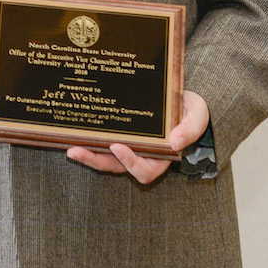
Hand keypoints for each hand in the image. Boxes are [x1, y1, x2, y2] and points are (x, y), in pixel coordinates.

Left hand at [66, 90, 209, 184]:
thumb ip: (190, 129)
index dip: (130, 163)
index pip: (144, 171)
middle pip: (115, 167)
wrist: (178, 97)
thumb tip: (175, 143)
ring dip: (86, 154)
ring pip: (103, 158)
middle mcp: (140, 155)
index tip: (118, 147)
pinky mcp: (116, 135)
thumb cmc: (189, 110)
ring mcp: (126, 146)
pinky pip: (100, 143)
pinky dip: (87, 141)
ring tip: (70, 146)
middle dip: (95, 161)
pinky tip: (72, 133)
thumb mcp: (197, 116)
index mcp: (160, 157)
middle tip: (76, 150)